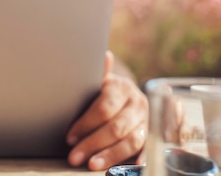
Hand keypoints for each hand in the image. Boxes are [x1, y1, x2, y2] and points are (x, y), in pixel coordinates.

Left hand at [65, 51, 147, 169]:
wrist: (125, 94)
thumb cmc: (103, 90)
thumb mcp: (98, 80)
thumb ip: (99, 73)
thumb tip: (105, 56)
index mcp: (121, 87)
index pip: (104, 109)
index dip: (86, 124)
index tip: (70, 137)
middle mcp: (137, 102)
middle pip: (116, 127)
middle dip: (93, 143)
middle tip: (74, 156)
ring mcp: (146, 119)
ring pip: (131, 141)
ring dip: (110, 155)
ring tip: (91, 165)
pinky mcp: (151, 134)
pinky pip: (145, 149)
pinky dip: (137, 160)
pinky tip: (125, 168)